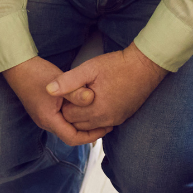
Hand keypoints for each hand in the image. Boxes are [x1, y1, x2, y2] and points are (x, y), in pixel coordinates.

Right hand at [3, 57, 111, 145]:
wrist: (17, 67)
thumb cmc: (36, 73)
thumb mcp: (59, 81)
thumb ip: (75, 92)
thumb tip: (91, 99)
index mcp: (49, 120)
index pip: (73, 138)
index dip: (91, 136)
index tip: (105, 128)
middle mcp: (46, 122)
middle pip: (71, 135)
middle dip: (89, 132)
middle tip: (107, 123)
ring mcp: (45, 117)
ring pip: (68, 127)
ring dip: (83, 124)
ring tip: (99, 116)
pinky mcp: (46, 110)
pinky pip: (64, 120)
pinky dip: (76, 117)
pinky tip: (86, 108)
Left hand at [50, 43, 166, 129]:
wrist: (145, 67)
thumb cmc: (117, 65)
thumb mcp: (89, 68)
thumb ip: (68, 81)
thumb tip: (48, 90)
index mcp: (95, 109)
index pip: (67, 116)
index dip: (64, 103)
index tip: (67, 90)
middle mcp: (105, 120)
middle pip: (77, 124)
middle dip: (71, 111)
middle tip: (73, 94)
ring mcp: (114, 121)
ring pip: (89, 127)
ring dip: (82, 116)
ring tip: (82, 99)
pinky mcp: (121, 119)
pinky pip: (101, 125)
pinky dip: (94, 118)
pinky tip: (94, 104)